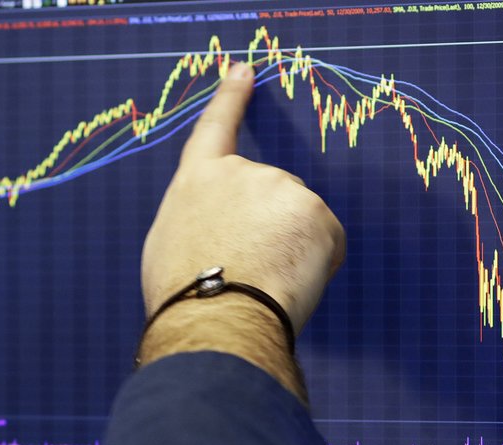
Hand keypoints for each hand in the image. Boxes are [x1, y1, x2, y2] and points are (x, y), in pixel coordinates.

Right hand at [141, 61, 344, 333]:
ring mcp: (282, 187)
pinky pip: (327, 242)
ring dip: (294, 248)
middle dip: (272, 229)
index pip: (216, 128)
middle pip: (273, 196)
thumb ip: (206, 217)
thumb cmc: (185, 292)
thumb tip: (228, 227)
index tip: (244, 71)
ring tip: (267, 280)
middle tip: (252, 268)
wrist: (215, 315)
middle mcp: (243, 172)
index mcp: (199, 179)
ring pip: (301, 221)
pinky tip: (293, 281)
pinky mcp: (317, 211)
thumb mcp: (175, 243)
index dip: (232, 98)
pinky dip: (318, 263)